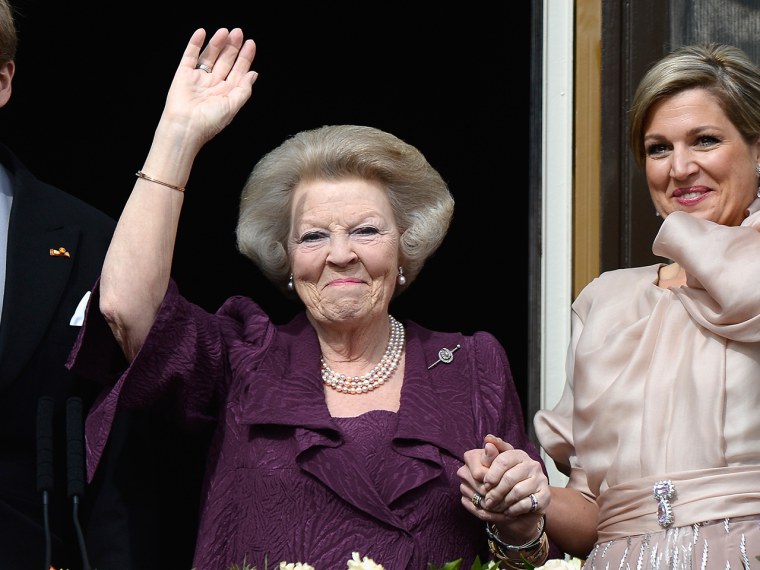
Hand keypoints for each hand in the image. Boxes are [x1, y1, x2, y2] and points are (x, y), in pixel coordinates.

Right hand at [160, 28, 257, 149]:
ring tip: (225, 31)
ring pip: (209, 56)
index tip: (251, 44)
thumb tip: (253, 74)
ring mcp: (198, 78)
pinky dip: (195, 43)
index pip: (238, 71)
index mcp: (226, 93)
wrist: (185, 127)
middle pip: (225, 61)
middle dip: (232, 47)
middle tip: (238, 33)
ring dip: (217, 43)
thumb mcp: (233, 106)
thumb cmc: (210, 121)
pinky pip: (190, 56)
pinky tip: (202, 32)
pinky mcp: (183, 74)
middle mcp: (213, 84)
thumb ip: (243, 89)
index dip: (245, 57)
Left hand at [457, 434, 548, 539]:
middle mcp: (532, 465)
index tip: (484, 484)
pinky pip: (526, 504)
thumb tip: (488, 438)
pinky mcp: (546, 496)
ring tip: (495, 507)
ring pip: (517, 492)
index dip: (491, 474)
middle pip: (509, 478)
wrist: (525, 504)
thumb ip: (490, 456)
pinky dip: (513, 509)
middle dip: (495, 492)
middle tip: (487, 501)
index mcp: (519, 454)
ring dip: (503, 502)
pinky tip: (507, 511)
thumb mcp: (495, 469)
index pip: (503, 460)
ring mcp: (541, 480)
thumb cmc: (506, 481)